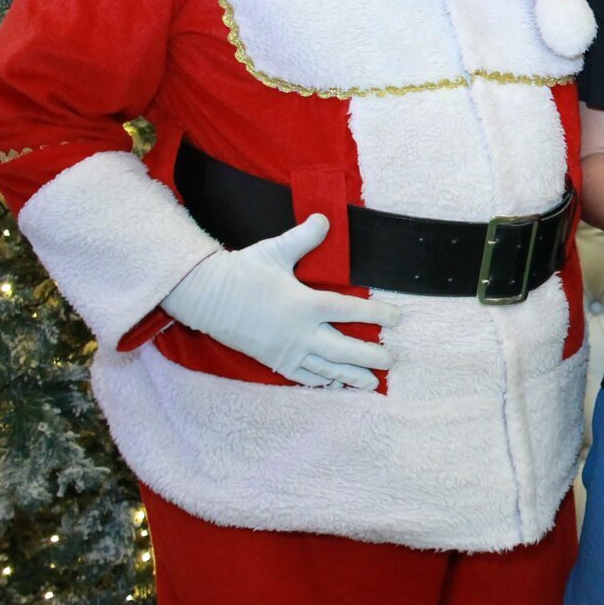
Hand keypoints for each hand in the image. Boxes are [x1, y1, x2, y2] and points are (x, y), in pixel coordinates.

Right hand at [161, 214, 397, 388]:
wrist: (206, 297)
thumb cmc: (243, 271)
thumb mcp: (274, 250)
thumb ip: (304, 237)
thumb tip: (325, 218)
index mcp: (305, 304)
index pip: (349, 312)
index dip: (376, 315)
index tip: (397, 318)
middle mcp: (300, 332)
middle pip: (344, 349)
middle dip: (370, 356)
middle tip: (393, 360)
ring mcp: (287, 350)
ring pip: (326, 368)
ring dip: (351, 376)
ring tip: (373, 384)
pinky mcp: (274, 359)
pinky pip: (302, 376)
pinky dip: (321, 381)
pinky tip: (335, 385)